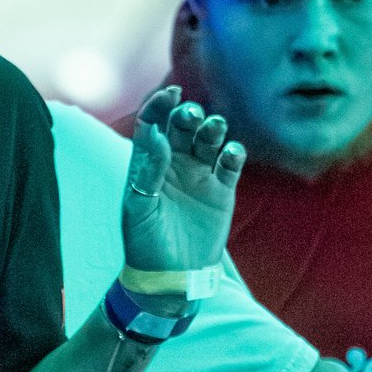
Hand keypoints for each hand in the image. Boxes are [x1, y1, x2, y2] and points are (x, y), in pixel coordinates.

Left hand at [121, 85, 244, 281]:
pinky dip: (233, 153)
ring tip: (214, 129)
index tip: (170, 94)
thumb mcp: (138, 208)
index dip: (160, 105)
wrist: (171, 277)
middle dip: (188, 114)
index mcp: (149, 164)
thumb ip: (147, 171)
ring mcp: (200, 175)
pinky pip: (230, 164)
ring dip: (212, 128)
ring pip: (209, 139)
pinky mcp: (222, 191)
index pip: (154, 123)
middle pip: (183, 126)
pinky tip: (230, 153)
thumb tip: (157, 134)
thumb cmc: (145, 244)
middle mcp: (175, 164)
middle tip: (191, 114)